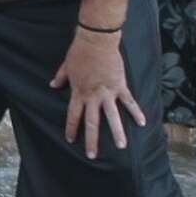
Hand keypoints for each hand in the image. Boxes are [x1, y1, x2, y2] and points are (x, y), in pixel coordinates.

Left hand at [51, 25, 145, 157]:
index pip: (74, 116)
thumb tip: (52, 85)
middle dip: (92, 140)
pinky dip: (136, 112)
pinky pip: (129, 102)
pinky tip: (142, 123)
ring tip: (121, 146)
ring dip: (117, 132)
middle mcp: (93, 96)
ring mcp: (108, 92)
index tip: (71, 140)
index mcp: (78, 93)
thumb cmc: (80, 52)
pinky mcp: (120, 86)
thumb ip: (61, 78)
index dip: (72, 128)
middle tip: (92, 155)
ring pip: (112, 116)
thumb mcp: (66, 66)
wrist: (97, 40)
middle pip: (92, 122)